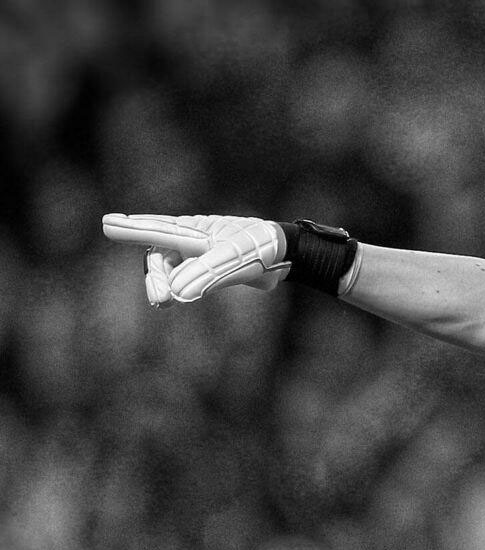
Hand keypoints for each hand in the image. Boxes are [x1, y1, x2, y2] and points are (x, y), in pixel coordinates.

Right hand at [101, 214, 287, 305]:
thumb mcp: (233, 260)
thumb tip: (174, 294)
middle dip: (155, 276)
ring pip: (169, 269)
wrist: (285, 255)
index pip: (159, 231)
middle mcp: (192, 240)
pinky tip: (170, 298)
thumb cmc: (259, 248)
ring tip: (161, 300)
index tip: (107, 224)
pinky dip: (175, 288)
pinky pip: (183, 278)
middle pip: (160, 256)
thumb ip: (204, 274)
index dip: (133, 230)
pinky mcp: (208, 270)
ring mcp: (199, 254)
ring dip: (162, 283)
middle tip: (159, 298)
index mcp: (196, 230)